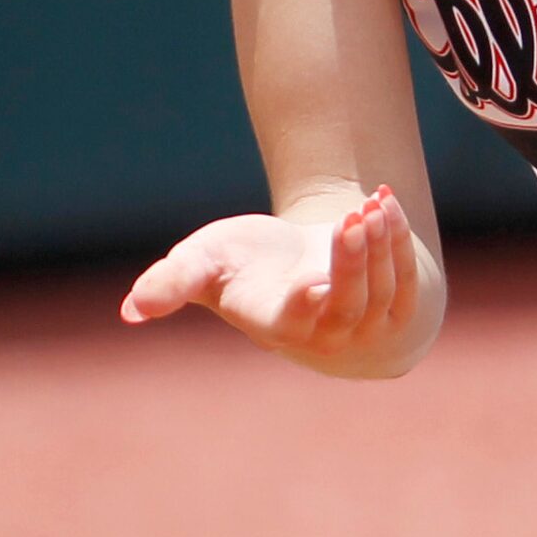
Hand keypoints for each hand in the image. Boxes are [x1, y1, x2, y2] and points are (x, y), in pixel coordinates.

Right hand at [120, 185, 436, 376]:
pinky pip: (405, 280)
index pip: (297, 321)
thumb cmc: (242, 267)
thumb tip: (131, 310)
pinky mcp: (395, 307)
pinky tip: (386, 202)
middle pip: (350, 303)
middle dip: (355, 259)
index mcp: (276, 325)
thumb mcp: (204, 265)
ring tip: (372, 202)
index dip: (308, 302)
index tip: (315, 277)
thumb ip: (174, 283)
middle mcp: (325, 334)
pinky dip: (400, 241)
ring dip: (382, 244)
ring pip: (383, 289)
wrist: (301, 272)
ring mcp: (365, 324)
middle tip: (355, 215)